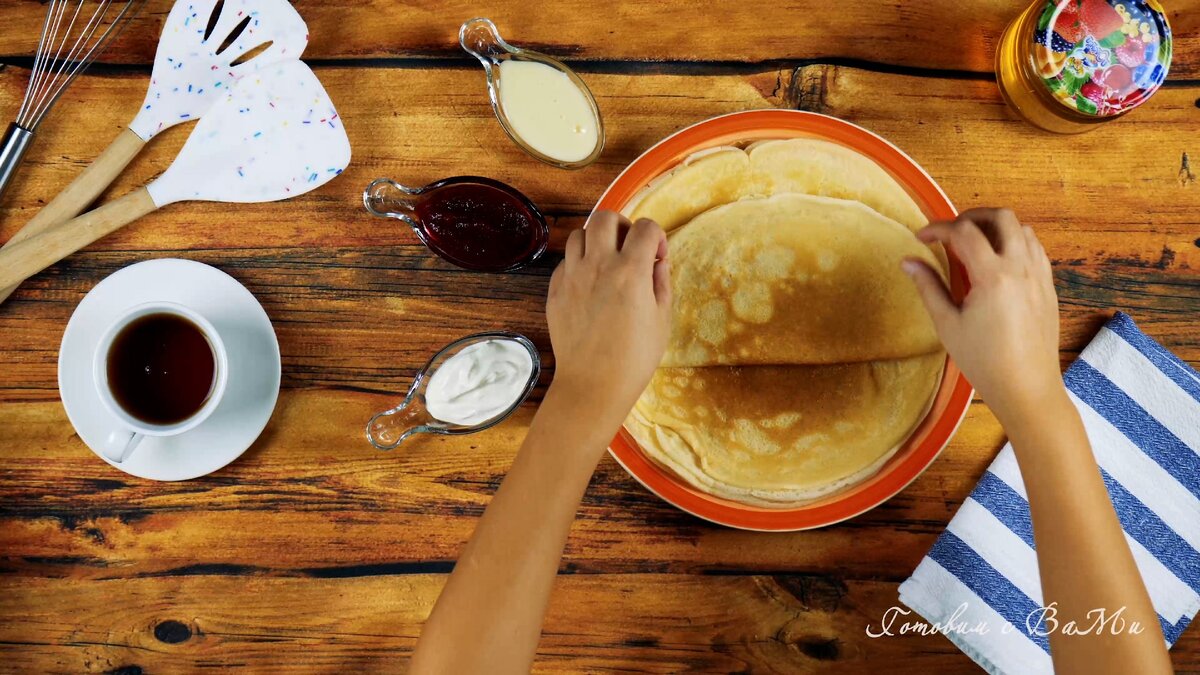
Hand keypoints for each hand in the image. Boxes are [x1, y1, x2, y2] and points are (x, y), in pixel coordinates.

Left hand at [547, 211, 670, 424]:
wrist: (593, 385)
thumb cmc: (634, 358)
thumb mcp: (661, 319)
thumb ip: (661, 282)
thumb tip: (658, 261)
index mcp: (630, 270)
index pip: (646, 227)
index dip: (657, 237)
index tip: (657, 256)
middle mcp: (598, 265)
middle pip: (605, 217)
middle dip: (622, 225)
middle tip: (629, 248)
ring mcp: (572, 277)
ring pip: (579, 235)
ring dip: (596, 241)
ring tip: (606, 263)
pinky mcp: (555, 291)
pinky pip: (564, 262)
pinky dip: (578, 264)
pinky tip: (589, 284)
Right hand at [901, 208, 1061, 422]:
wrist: (1027, 388)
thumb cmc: (983, 361)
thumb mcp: (948, 324)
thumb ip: (929, 287)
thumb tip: (908, 262)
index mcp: (993, 276)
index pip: (963, 232)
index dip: (938, 229)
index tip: (921, 238)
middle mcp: (1021, 268)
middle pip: (1000, 217)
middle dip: (971, 216)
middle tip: (950, 232)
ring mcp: (1039, 276)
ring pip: (1022, 229)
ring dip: (996, 228)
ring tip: (974, 244)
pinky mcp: (1048, 286)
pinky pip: (1035, 249)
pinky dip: (1015, 243)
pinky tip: (998, 261)